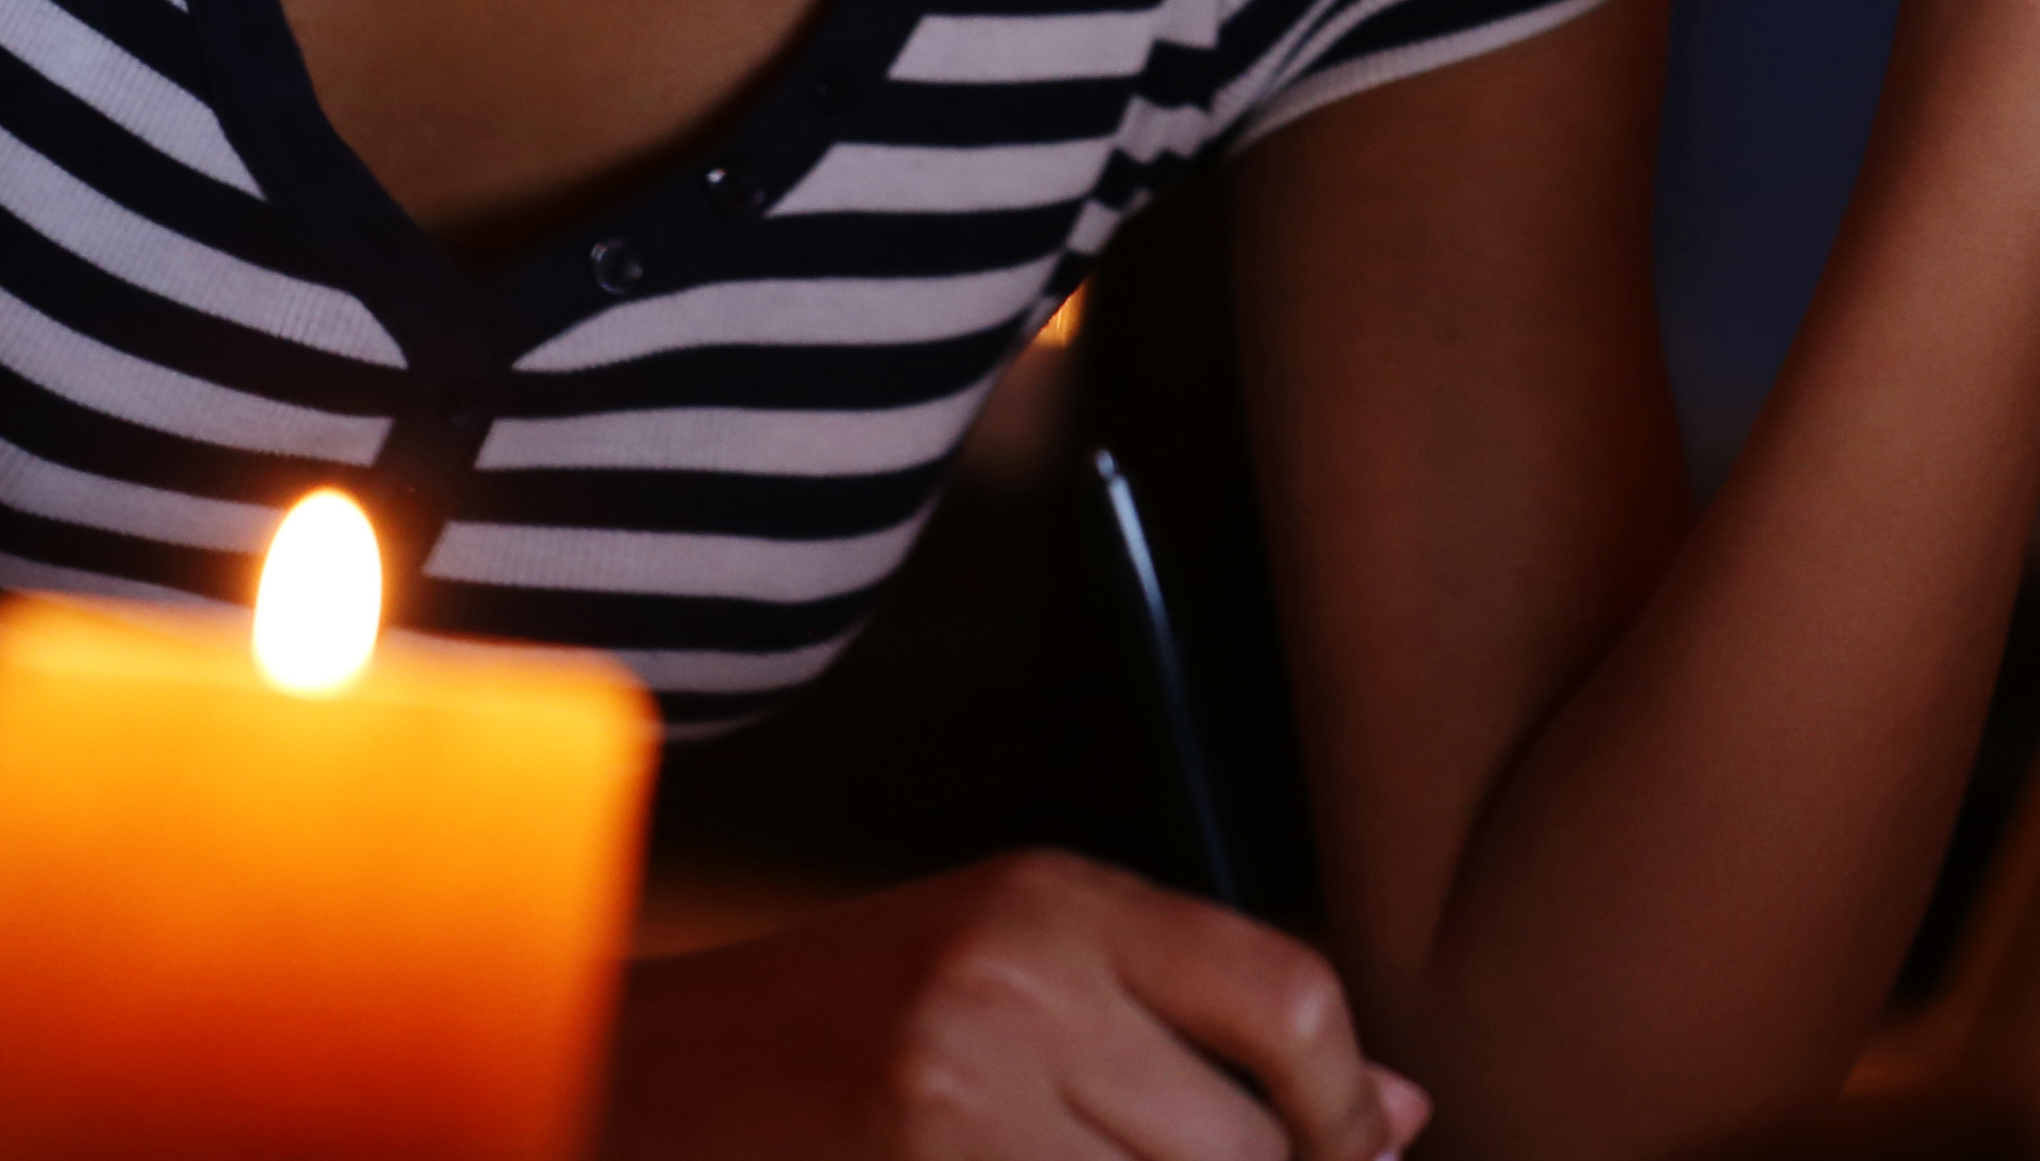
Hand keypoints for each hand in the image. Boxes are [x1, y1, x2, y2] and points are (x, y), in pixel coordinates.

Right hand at [608, 852, 1428, 1160]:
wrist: (631, 1082)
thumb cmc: (840, 1032)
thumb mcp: (1017, 972)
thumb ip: (1199, 1023)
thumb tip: (1408, 1115)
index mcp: (1058, 904)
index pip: (1290, 1000)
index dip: (1349, 1111)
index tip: (1359, 1155)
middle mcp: (1018, 988)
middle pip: (1245, 1146)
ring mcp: (960, 1100)